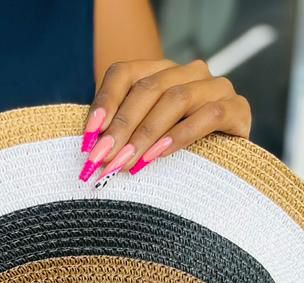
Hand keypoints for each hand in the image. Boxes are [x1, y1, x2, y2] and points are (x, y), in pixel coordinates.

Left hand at [79, 59, 251, 185]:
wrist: (223, 167)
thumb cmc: (171, 154)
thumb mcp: (140, 140)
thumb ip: (118, 134)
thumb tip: (90, 148)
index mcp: (160, 71)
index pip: (124, 73)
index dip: (104, 103)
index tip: (88, 138)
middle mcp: (188, 72)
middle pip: (148, 88)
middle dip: (121, 127)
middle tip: (103, 159)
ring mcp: (215, 86)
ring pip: (176, 99)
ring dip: (146, 134)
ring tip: (127, 162)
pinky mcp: (237, 108)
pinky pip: (209, 115)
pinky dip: (181, 135)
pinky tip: (160, 155)